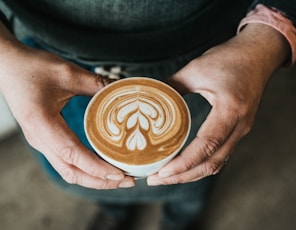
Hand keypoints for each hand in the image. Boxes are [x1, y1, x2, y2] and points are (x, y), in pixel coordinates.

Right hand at [0, 14, 134, 188]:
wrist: (7, 67)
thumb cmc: (32, 68)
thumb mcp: (67, 72)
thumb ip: (96, 84)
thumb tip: (123, 90)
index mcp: (42, 124)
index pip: (73, 155)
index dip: (97, 168)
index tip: (120, 175)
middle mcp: (39, 139)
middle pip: (71, 172)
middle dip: (100, 181)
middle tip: (127, 181)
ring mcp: (41, 141)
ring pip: (68, 171)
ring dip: (93, 178)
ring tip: (118, 177)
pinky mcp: (44, 139)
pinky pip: (65, 162)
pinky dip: (85, 169)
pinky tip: (101, 165)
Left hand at [147, 23, 289, 184]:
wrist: (258, 54)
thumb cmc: (230, 58)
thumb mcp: (196, 69)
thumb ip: (171, 85)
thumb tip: (149, 97)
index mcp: (230, 110)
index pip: (206, 146)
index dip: (183, 163)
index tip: (161, 172)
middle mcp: (239, 126)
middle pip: (211, 163)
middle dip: (182, 176)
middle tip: (156, 179)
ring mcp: (241, 130)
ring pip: (216, 163)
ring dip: (191, 174)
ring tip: (166, 177)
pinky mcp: (238, 130)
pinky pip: (220, 155)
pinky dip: (201, 165)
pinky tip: (184, 165)